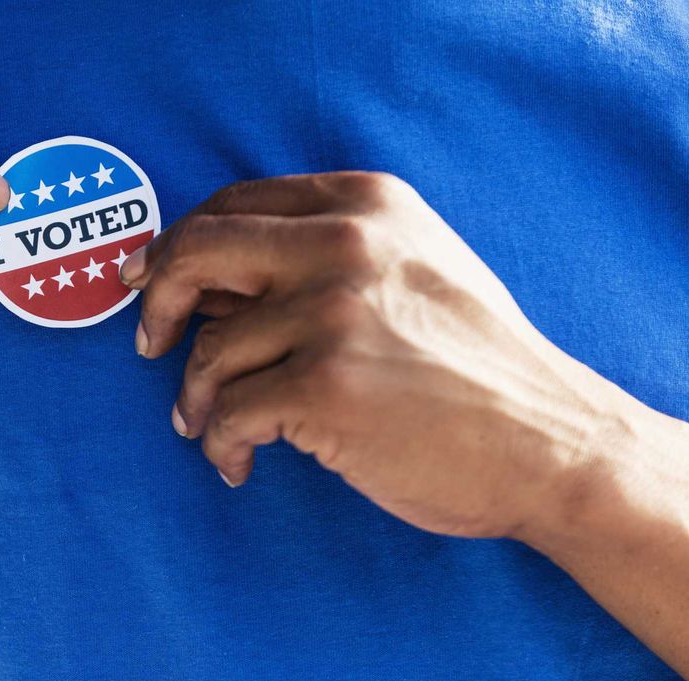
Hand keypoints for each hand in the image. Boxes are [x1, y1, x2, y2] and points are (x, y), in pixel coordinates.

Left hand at [121, 172, 632, 538]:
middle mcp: (345, 245)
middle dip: (157, 301)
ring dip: (197, 398)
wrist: (548, 440)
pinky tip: (238, 461)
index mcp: (364, 204)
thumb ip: (317, 254)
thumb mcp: (410, 267)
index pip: (231, 204)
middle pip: (198, 252)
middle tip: (149, 343)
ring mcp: (334, 314)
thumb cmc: (471, 360)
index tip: (149, 280)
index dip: (176, 245)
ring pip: (211, 350)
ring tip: (211, 426)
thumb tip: (204, 279)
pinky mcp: (325, 387)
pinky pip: (229, 413)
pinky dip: (220, 443)